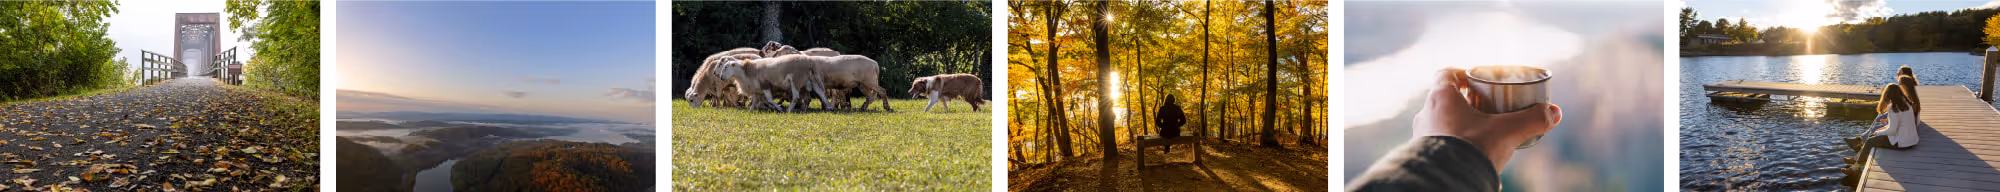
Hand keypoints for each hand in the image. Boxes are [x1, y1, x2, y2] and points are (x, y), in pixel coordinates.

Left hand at [1412, 67, 1562, 172]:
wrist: (1447, 182)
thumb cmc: (1471, 149)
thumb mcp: (1507, 132)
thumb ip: (1532, 119)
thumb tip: (1553, 112)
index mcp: (1440, 98)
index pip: (1446, 74)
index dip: (1462, 74)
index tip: (1478, 81)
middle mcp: (1425, 114)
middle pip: (1446, 99)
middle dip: (1467, 103)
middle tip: (1487, 109)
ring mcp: (1421, 136)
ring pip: (1443, 123)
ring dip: (1461, 125)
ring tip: (1483, 135)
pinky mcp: (1424, 156)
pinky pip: (1440, 144)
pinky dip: (1456, 145)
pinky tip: (1473, 156)